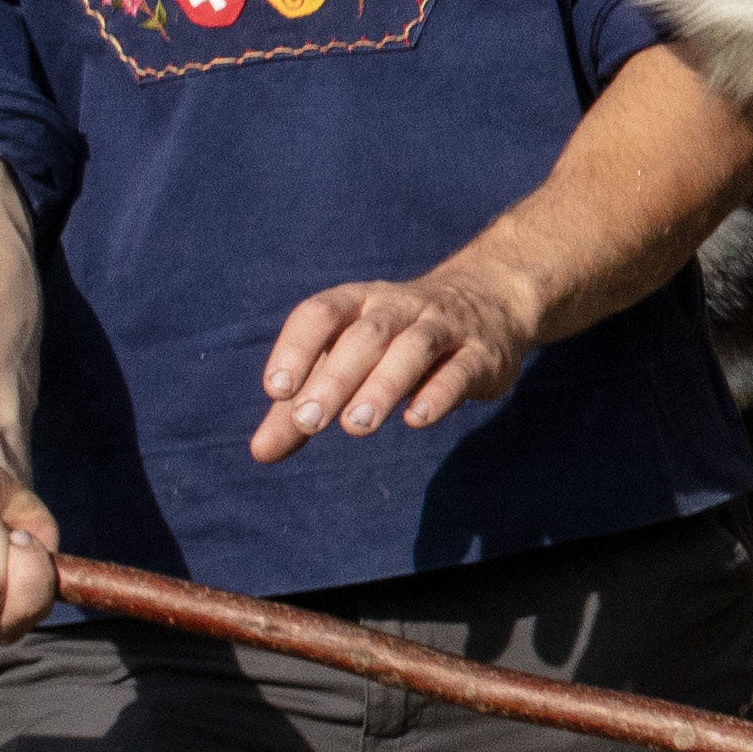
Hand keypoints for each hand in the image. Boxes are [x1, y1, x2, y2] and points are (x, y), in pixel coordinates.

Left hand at [252, 260, 541, 463]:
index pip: (321, 314)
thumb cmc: (395, 340)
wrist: (491, 299)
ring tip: (355, 427)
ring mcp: (445, 327)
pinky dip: (439, 393)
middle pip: (366, 336)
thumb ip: (301, 407)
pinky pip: (460, 370)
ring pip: (413, 348)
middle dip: (335, 378)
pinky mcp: (483, 354)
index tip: (275, 390)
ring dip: (383, 385)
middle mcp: (400, 307)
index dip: (296, 348)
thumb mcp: (345, 362)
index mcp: (358, 303)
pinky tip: (416, 420)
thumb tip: (261, 452)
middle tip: (308, 421)